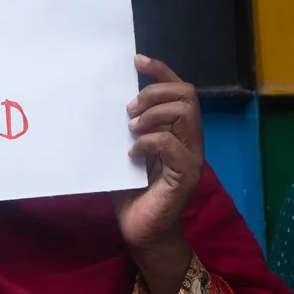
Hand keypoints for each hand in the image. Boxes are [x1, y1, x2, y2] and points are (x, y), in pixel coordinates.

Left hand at [111, 55, 203, 293]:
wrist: (141, 233)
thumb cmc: (132, 194)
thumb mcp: (124, 153)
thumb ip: (123, 131)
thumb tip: (101, 104)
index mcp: (178, 131)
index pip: (179, 89)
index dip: (160, 70)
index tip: (136, 60)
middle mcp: (190, 140)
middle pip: (187, 94)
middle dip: (155, 93)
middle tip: (128, 110)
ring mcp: (191, 157)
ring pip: (184, 113)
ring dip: (153, 115)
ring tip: (130, 130)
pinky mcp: (186, 175)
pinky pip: (172, 144)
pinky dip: (149, 142)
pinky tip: (131, 155)